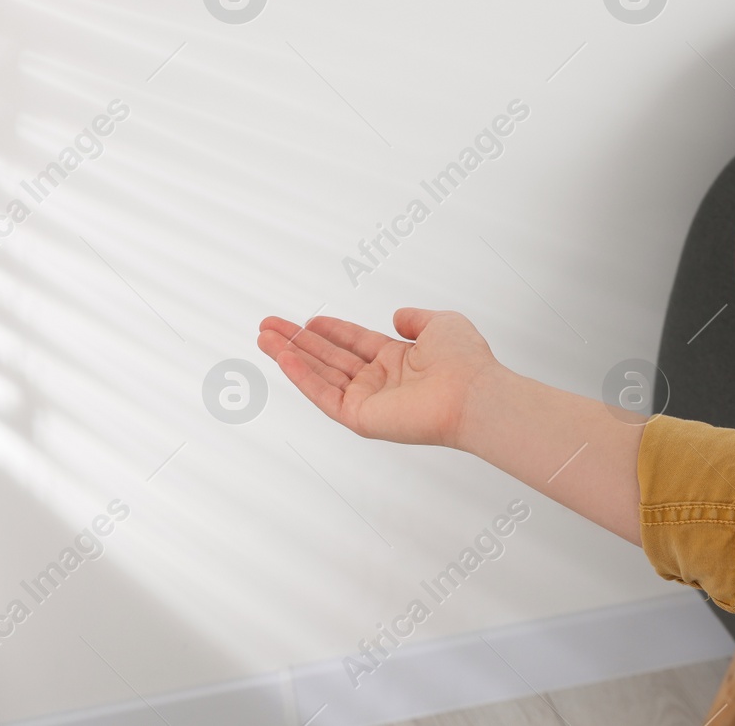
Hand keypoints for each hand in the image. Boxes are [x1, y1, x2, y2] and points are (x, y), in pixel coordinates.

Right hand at [256, 309, 504, 448]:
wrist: (472, 393)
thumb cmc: (465, 361)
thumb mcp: (441, 324)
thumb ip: (416, 319)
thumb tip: (398, 316)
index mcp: (398, 360)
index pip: (354, 343)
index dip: (330, 331)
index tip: (307, 320)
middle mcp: (381, 382)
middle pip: (329, 359)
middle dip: (297, 342)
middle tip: (267, 326)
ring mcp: (369, 401)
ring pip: (320, 376)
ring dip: (290, 357)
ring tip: (263, 337)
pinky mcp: (361, 418)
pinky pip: (324, 396)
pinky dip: (302, 378)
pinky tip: (283, 358)